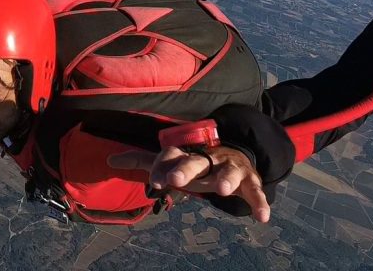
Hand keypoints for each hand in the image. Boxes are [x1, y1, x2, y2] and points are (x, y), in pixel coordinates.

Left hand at [108, 145, 270, 222]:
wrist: (233, 153)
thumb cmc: (195, 163)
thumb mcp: (172, 162)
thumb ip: (143, 162)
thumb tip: (110, 160)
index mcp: (186, 154)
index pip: (170, 156)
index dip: (161, 167)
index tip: (155, 182)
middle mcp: (207, 157)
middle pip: (195, 161)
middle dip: (185, 169)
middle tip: (176, 181)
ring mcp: (228, 167)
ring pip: (228, 171)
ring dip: (225, 179)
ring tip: (221, 191)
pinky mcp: (249, 179)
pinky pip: (255, 190)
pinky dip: (260, 202)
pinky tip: (262, 217)